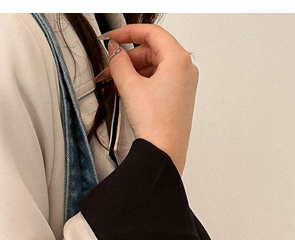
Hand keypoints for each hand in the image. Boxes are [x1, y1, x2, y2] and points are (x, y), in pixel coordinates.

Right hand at [95, 24, 198, 174]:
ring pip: (154, 66)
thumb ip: (119, 63)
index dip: (128, 32)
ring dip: (132, 71)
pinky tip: (126, 91)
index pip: (151, 33)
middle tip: (109, 66)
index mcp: (179, 60)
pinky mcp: (178, 98)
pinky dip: (141, 81)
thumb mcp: (130, 87)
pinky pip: (158, 80)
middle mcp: (185, 69)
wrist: (164, 152)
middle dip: (128, 57)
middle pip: (152, 50)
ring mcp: (183, 84)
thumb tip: (114, 51)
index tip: (112, 37)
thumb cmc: (156, 124)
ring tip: (114, 82)